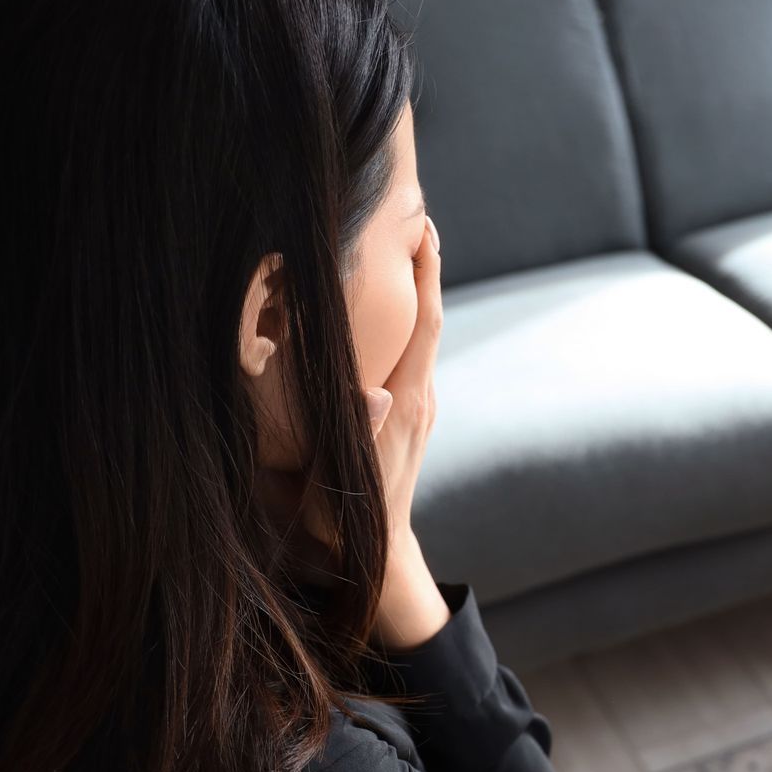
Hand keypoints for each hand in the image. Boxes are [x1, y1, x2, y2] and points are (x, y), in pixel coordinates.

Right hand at [364, 218, 450, 649]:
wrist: (377, 556)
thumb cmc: (344, 517)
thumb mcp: (343, 478)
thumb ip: (358, 434)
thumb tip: (380, 392)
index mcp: (405, 401)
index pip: (422, 325)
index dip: (424, 277)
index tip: (423, 228)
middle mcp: (419, 396)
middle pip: (429, 317)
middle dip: (427, 267)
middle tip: (418, 215)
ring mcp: (419, 405)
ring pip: (423, 334)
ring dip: (418, 290)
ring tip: (407, 245)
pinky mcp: (411, 415)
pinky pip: (415, 352)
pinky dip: (409, 319)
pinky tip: (392, 305)